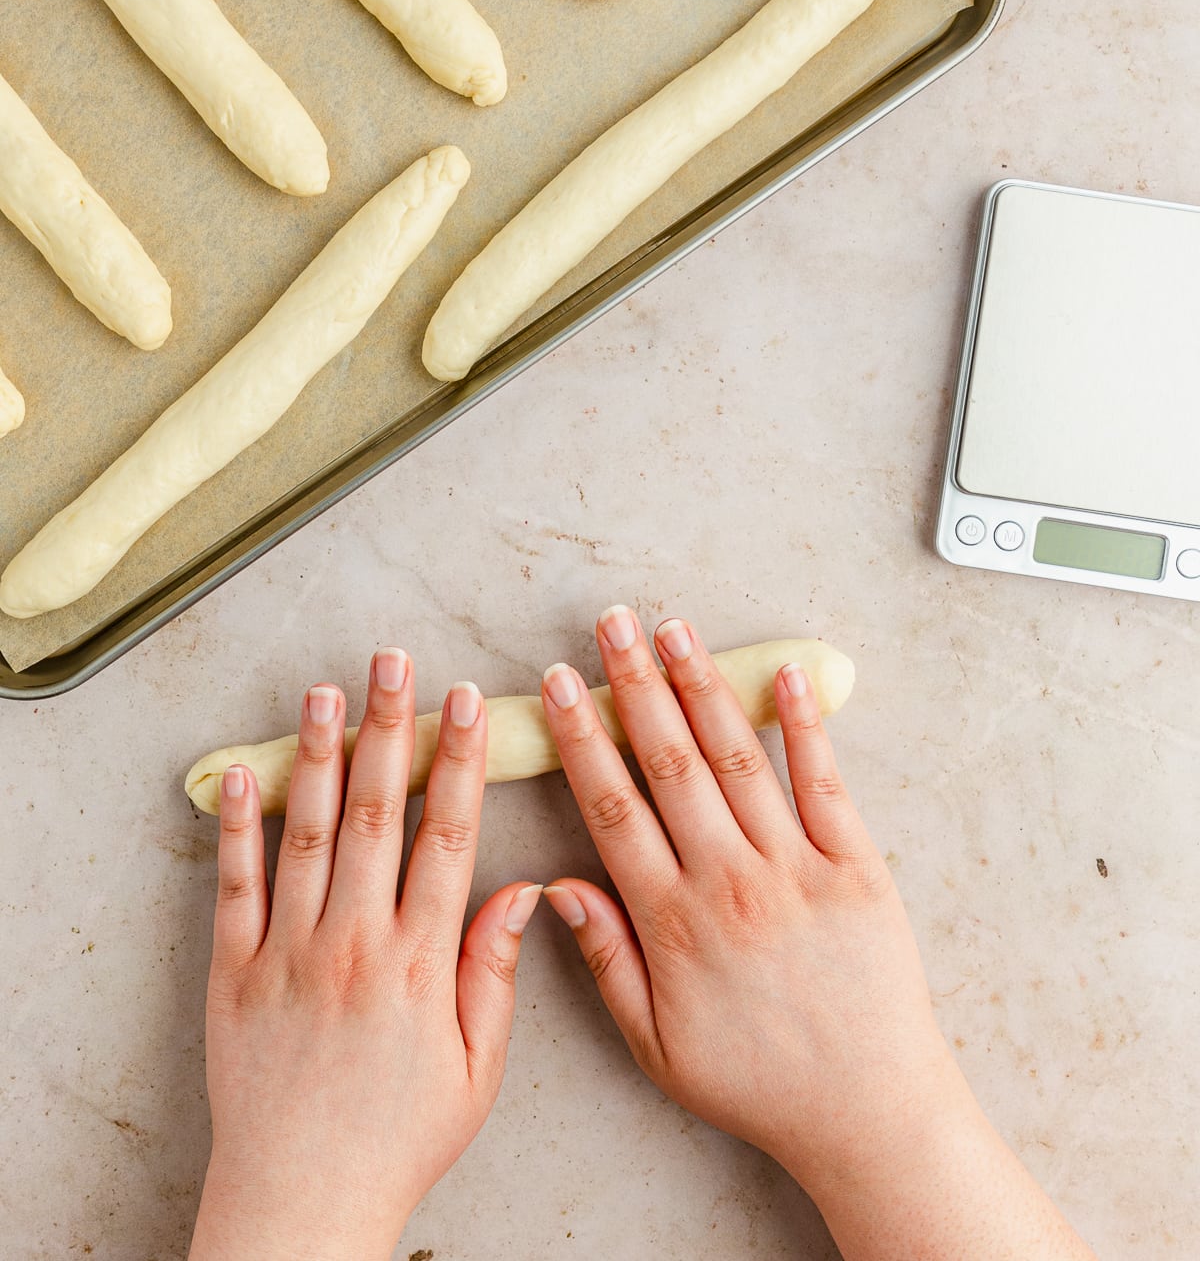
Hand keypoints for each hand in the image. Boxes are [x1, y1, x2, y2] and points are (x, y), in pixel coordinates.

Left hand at [189, 649, 540, 1260]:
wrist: (304, 1201)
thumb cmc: (399, 1140)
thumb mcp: (478, 1069)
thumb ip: (496, 973)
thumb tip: (524, 891)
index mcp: (420, 963)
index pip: (446, 836)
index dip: (458, 762)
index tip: (467, 703)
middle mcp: (355, 943)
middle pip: (374, 813)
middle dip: (388, 728)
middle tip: (393, 661)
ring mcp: (289, 953)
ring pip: (305, 834)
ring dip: (316, 755)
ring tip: (325, 691)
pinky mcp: (234, 973)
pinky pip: (234, 887)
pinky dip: (236, 828)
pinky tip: (243, 774)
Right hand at [542, 608, 1094, 1259]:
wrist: (869, 1111)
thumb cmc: (758, 1085)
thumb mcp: (657, 1046)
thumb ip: (606, 961)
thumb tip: (556, 888)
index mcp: (676, 923)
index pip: (614, 808)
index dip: (583, 738)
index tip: (561, 684)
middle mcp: (731, 882)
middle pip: (671, 762)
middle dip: (636, 685)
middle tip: (612, 622)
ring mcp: (797, 868)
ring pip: (738, 758)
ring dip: (703, 687)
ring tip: (675, 629)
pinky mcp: (857, 867)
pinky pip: (824, 782)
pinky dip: (805, 725)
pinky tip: (785, 674)